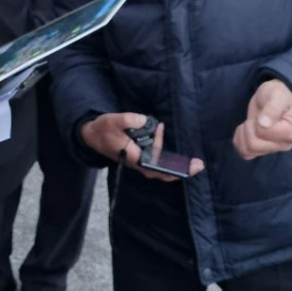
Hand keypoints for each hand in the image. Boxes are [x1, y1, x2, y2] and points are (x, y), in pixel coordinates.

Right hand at [80, 113, 203, 180]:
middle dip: (181, 169)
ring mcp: (140, 159)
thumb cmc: (103, 129)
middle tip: (199, 165)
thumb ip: (127, 119)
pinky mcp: (139, 154)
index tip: (189, 169)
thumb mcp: (112, 121)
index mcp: (135, 157)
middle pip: (163, 171)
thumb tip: (145, 119)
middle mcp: (139, 161)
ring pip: (161, 163)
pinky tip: (159, 129)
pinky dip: (162, 147)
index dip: (174, 169)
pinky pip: (156, 155)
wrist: (92, 135)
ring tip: (185, 152)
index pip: (157, 168)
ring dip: (174, 159)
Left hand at [234, 79, 291, 159]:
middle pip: (254, 145)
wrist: (273, 97)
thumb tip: (263, 124)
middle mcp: (284, 144)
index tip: (263, 112)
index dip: (257, 122)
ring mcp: (273, 149)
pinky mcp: (262, 150)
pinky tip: (245, 130)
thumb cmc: (277, 95)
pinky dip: (240, 141)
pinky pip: (244, 153)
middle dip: (248, 128)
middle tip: (255, 118)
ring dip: (243, 134)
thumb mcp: (276, 95)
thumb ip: (272, 108)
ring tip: (251, 123)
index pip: (263, 133)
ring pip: (248, 151)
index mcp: (291, 132)